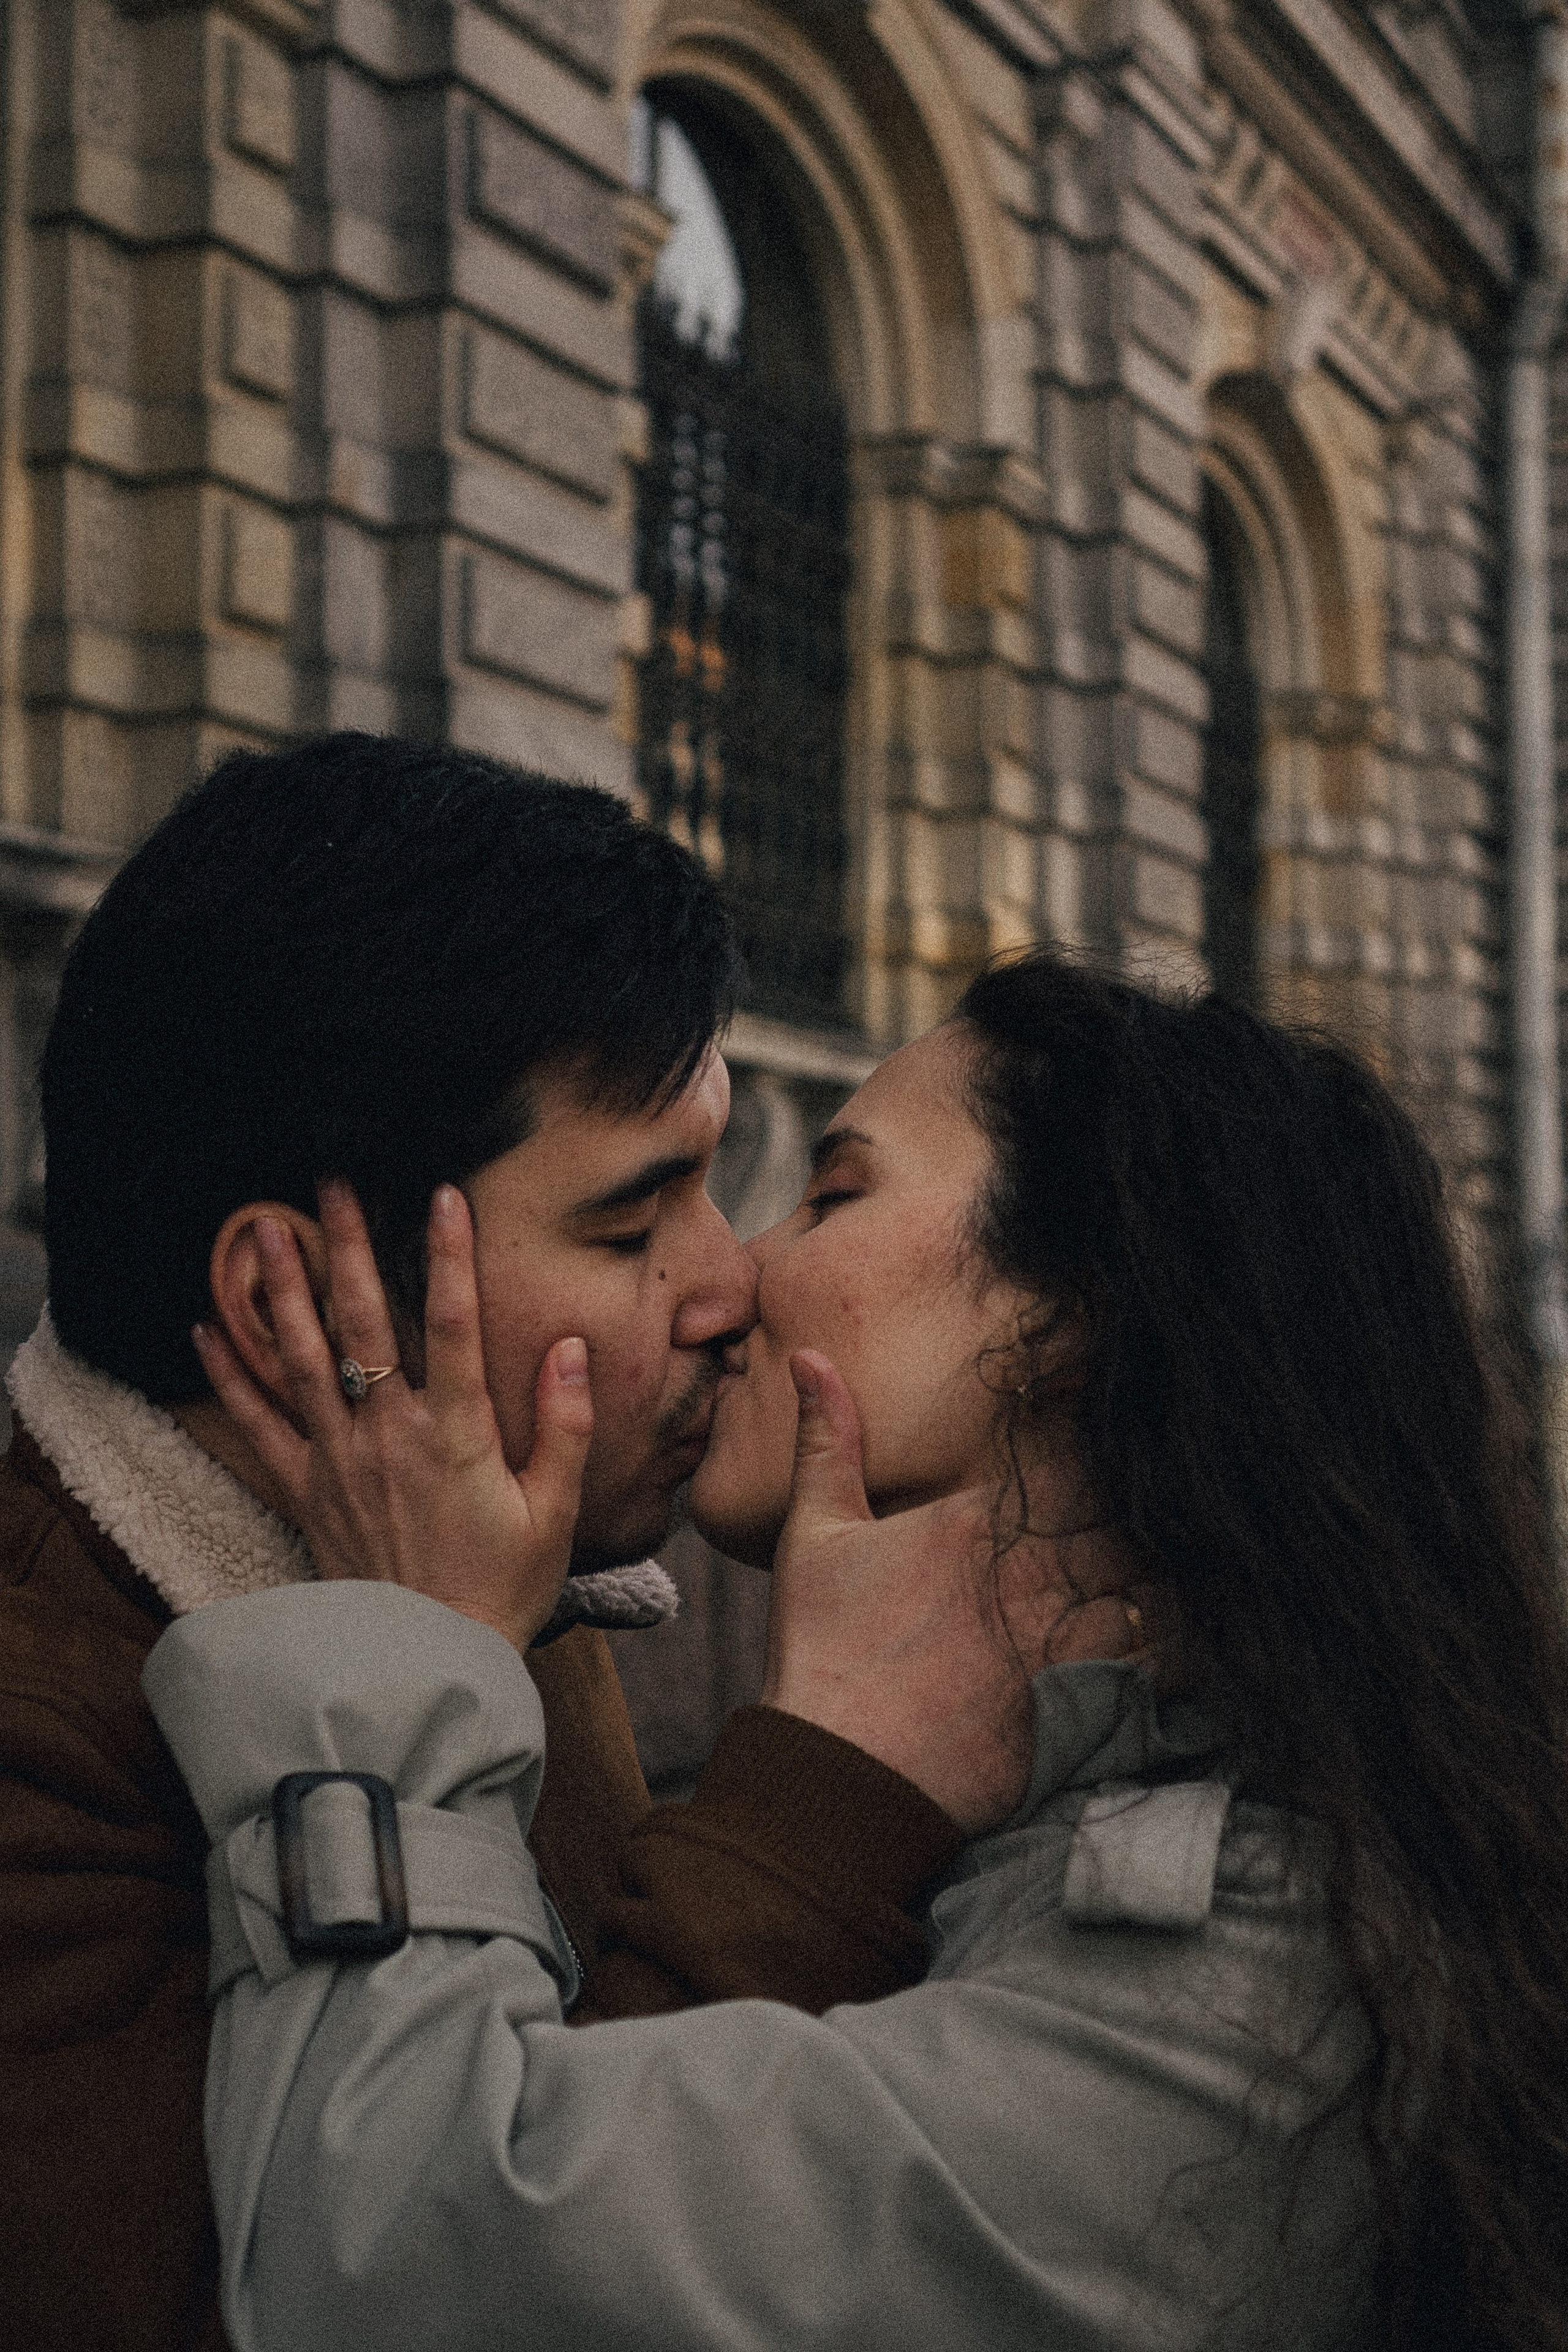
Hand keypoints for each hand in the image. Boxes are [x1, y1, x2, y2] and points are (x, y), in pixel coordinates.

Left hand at [191, 1181, 591, 1650]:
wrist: (426, 1665)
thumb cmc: (501, 1588)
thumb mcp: (553, 1512)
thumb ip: (563, 1425)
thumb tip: (569, 1349)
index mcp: (455, 1437)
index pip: (456, 1326)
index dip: (451, 1256)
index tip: (444, 1196)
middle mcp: (388, 1437)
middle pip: (363, 1324)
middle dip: (348, 1247)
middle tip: (331, 1184)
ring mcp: (338, 1461)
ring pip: (300, 1359)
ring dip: (279, 1290)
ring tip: (260, 1229)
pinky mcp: (304, 1491)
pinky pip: (256, 1423)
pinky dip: (229, 1374)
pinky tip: (206, 1327)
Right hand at [761, 1351, 1149, 1834]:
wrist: (839, 1779)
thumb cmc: (821, 1652)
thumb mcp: (812, 1535)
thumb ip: (826, 1440)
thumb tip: (813, 1358)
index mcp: (977, 1521)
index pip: (1063, 1449)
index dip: (1094, 1420)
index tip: (1116, 1392)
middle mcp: (1033, 1574)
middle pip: (1121, 1512)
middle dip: (1142, 1497)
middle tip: (1173, 1475)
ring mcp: (1065, 1641)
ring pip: (1151, 1581)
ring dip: (1166, 1564)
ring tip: (1194, 1549)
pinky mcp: (1083, 1706)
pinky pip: (1160, 1663)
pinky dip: (1181, 1641)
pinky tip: (1194, 1628)